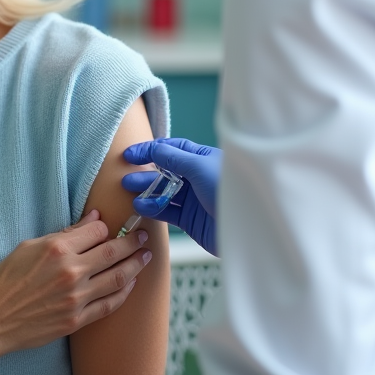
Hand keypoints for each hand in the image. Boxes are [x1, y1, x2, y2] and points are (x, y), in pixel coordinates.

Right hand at [0, 209, 152, 374]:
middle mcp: (71, 271)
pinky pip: (109, 304)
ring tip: (145, 256)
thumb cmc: (6, 279)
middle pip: (114, 251)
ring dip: (136, 265)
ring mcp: (76, 298)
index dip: (105, 226)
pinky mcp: (77, 319)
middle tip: (143, 236)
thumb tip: (93, 219)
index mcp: (57, 248)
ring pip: (118, 277)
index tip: (110, 226)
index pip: (96, 230)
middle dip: (133, 241)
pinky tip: (131, 283)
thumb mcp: (30, 246)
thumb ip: (65, 233)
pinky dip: (124, 292)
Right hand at [123, 138, 222, 255]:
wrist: (248, 226)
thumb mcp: (199, 166)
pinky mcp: (191, 220)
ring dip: (146, 191)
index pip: (171, 149)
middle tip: (126, 177)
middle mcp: (197, 177)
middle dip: (145, 173)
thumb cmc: (228, 189)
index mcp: (202, 158)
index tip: (130, 155)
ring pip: (163, 193)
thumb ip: (173, 157)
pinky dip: (153, 209)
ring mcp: (194, 199)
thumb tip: (154, 148)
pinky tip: (141, 207)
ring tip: (130, 192)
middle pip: (165, 172)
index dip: (150, 150)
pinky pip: (167, 211)